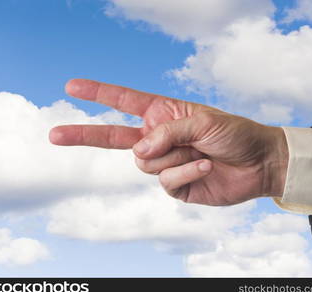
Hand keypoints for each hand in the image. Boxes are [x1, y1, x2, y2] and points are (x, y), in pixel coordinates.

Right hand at [49, 79, 287, 205]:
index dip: (98, 93)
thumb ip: (168, 130)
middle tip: (54, 134)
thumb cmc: (234, 134)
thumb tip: (140, 149)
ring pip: (144, 162)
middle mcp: (158, 137)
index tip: (72, 87)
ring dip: (173, 156)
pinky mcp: (174, 185)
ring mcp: (163, 162)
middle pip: (113, 136)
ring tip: (199, 151)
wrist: (257, 163)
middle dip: (83, 134)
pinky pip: (165, 180)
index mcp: (163, 114)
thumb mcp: (203, 120)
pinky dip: (185, 171)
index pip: (124, 101)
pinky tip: (204, 166)